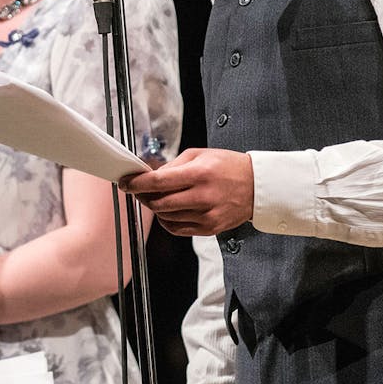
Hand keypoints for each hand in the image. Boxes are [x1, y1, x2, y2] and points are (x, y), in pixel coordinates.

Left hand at [120, 148, 253, 235]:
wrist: (257, 187)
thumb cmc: (227, 167)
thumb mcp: (199, 155)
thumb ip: (172, 166)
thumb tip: (148, 175)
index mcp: (199, 174)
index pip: (158, 182)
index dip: (136, 183)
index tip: (125, 182)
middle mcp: (202, 197)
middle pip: (158, 202)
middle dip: (142, 196)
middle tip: (137, 190)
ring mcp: (206, 215)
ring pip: (165, 216)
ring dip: (154, 207)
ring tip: (155, 197)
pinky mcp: (210, 228)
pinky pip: (177, 228)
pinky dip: (166, 220)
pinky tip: (168, 210)